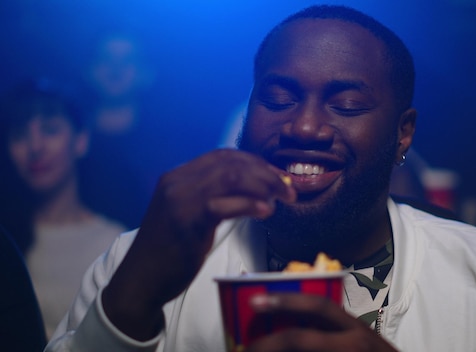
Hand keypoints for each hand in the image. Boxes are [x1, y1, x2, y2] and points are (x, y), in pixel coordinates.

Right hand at [102, 149, 295, 339]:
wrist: (141, 280)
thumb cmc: (170, 251)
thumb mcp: (190, 215)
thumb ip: (214, 198)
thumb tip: (255, 191)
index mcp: (178, 176)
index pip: (224, 155)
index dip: (256, 162)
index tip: (278, 176)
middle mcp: (177, 181)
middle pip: (231, 162)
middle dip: (266, 172)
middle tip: (288, 189)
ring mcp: (180, 199)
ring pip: (231, 177)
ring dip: (264, 185)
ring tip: (283, 199)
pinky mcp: (186, 221)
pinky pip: (224, 204)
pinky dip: (250, 205)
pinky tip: (266, 212)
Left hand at [247, 293, 397, 351]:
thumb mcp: (360, 341)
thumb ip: (334, 330)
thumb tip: (291, 325)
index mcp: (355, 329)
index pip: (318, 307)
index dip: (286, 301)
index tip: (256, 301)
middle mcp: (354, 344)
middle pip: (301, 339)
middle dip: (268, 343)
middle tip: (247, 347)